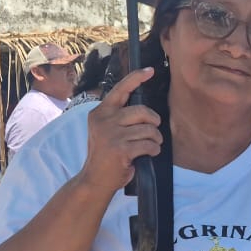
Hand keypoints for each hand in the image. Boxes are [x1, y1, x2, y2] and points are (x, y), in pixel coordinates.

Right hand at [76, 68, 160, 193]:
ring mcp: (111, 134)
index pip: (120, 90)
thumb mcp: (106, 130)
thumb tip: (145, 109)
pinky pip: (149, 145)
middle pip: (142, 111)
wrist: (95, 179)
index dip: (136, 78)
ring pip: (148, 129)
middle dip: (154, 121)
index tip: (150, 70)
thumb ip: (119, 117)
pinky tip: (148, 154)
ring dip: (155, 139)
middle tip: (153, 132)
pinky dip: (153, 150)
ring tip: (150, 146)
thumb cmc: (106, 155)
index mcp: (100, 112)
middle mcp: (103, 120)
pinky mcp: (120, 149)